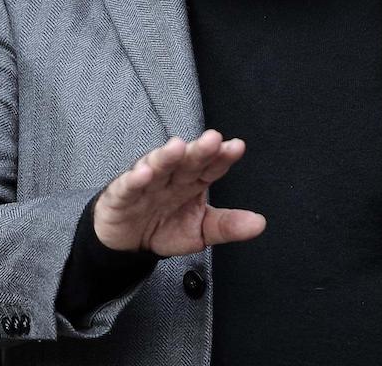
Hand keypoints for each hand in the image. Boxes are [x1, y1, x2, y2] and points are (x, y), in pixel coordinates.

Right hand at [92, 129, 265, 255]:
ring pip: (158, 166)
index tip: (236, 147)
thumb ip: (227, 226)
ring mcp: (147, 183)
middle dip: (199, 150)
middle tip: (213, 139)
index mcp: (192, 182)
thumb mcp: (200, 230)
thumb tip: (259, 223)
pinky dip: (135, 179)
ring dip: (167, 156)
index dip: (222, 157)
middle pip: (187, 161)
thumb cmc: (163, 227)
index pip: (210, 167)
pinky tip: (144, 173)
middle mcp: (171, 177)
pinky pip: (129, 185)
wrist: (127, 242)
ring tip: (178, 148)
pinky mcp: (122, 194)